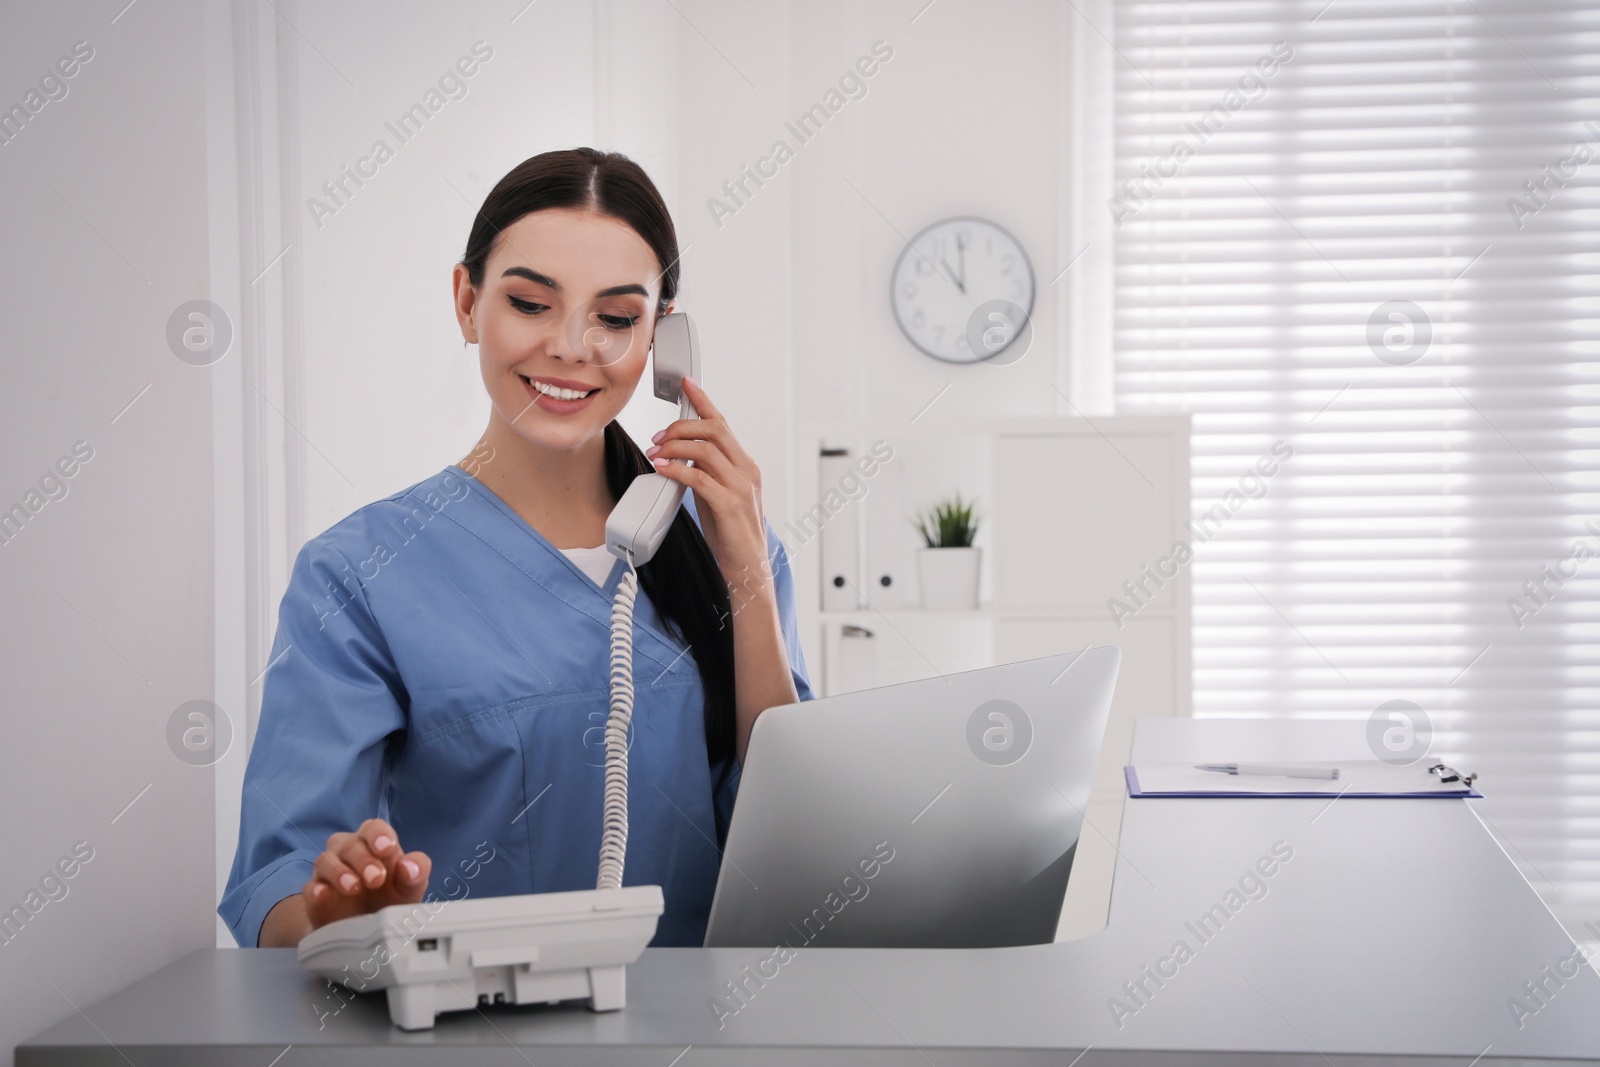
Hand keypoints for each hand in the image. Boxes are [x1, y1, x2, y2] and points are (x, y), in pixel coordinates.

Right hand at [305, 818, 431, 930]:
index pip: (373, 828)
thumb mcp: (410, 889)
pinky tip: (323, 894)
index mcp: (374, 846)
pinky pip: (310, 887)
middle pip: (349, 844)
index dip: (378, 834)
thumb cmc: (389, 900)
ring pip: (325, 860)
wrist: (364, 933)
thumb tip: (410, 868)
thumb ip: (417, 873)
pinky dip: (315, 889)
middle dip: (363, 859)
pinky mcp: (315, 898)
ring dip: (339, 871)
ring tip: (354, 887)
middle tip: (376, 879)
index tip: (387, 847)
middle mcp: (349, 855)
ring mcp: (329, 875)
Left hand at [645, 375, 767, 581]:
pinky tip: (663, 469)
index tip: (687, 383)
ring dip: (675, 447)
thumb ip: (704, 473)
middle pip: (714, 430)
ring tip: (656, 453)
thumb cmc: (730, 533)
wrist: (747, 567)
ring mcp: (741, 487)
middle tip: (657, 437)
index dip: (704, 401)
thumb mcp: (717, 495)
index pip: (722, 424)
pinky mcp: (731, 505)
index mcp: (744, 465)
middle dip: (681, 427)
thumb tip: (677, 457)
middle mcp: (746, 470)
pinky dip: (678, 470)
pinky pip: (700, 478)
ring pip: (706, 450)